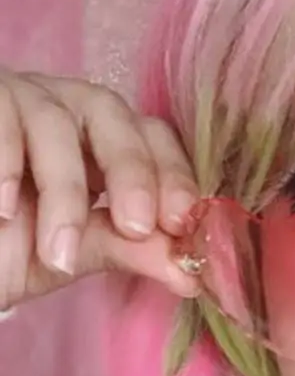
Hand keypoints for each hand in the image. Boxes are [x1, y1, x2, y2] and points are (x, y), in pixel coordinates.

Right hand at [0, 70, 201, 310]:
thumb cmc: (4, 248)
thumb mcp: (71, 254)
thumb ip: (130, 252)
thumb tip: (194, 276)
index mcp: (101, 145)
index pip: (154, 137)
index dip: (173, 174)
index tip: (181, 223)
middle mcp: (64, 111)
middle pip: (113, 115)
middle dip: (132, 172)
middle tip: (138, 226)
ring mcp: (14, 99)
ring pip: (54, 122)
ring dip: (65, 194)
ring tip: (57, 252)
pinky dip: (5, 167)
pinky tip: (5, 212)